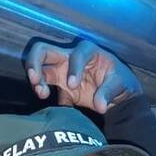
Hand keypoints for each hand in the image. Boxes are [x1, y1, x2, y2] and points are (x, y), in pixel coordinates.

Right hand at [24, 39, 141, 113]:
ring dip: (35, 78)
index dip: (73, 69)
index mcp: (89, 51)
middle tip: (36, 80)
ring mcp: (62, 68)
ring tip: (41, 93)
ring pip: (39, 65)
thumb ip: (109, 92)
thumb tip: (100, 106)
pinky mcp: (59, 82)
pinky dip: (41, 90)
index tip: (73, 85)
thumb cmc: (120, 81)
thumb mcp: (120, 84)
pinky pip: (43, 83)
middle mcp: (70, 56)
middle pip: (44, 50)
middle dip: (35, 62)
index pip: (76, 54)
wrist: (117, 93)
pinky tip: (46, 99)